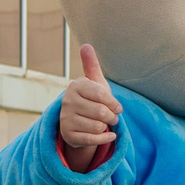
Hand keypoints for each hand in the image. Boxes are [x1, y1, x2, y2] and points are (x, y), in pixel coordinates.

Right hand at [58, 44, 121, 168]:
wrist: (77, 123)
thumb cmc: (91, 100)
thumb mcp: (94, 83)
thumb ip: (91, 66)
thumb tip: (86, 45)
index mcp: (75, 86)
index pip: (101, 94)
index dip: (113, 102)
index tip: (118, 107)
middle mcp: (67, 102)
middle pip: (101, 112)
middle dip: (112, 117)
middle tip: (112, 117)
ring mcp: (66, 119)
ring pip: (98, 126)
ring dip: (107, 127)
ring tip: (104, 124)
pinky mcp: (68, 135)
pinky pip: (93, 140)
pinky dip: (105, 139)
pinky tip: (109, 136)